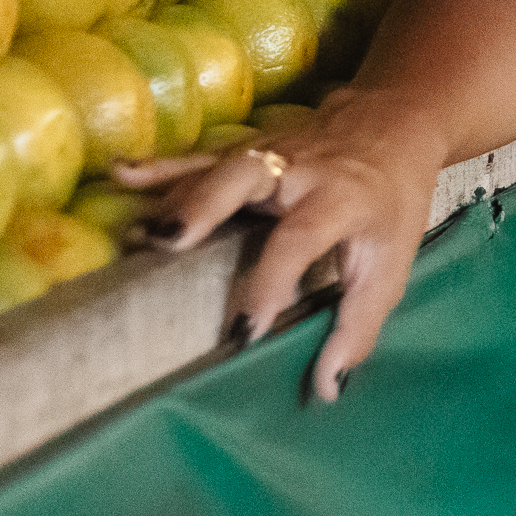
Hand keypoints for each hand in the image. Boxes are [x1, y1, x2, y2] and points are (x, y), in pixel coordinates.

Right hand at [112, 87, 448, 402]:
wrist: (394, 125)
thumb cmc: (391, 203)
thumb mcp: (392, 263)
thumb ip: (359, 326)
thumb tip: (326, 389)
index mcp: (340, 198)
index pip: (299, 238)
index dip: (272, 281)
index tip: (244, 328)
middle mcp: (300, 168)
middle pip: (245, 176)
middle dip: (204, 206)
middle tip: (166, 242)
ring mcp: (269, 151)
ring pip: (215, 168)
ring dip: (173, 199)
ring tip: (134, 236)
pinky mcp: (247, 148)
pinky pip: (198, 157)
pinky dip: (160, 167)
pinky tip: (120, 175)